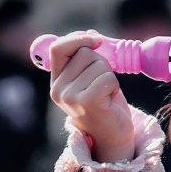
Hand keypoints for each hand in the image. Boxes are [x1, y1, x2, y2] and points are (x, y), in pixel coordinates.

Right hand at [49, 30, 134, 162]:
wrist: (114, 137)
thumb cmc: (105, 105)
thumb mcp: (92, 78)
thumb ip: (87, 58)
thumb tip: (92, 34)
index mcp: (56, 82)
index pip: (58, 48)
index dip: (77, 38)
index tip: (97, 40)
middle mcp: (58, 90)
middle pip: (84, 53)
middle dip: (101, 64)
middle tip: (103, 86)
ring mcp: (70, 97)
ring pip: (98, 64)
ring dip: (109, 76)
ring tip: (106, 95)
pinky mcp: (86, 102)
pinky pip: (107, 77)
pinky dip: (114, 86)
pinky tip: (110, 100)